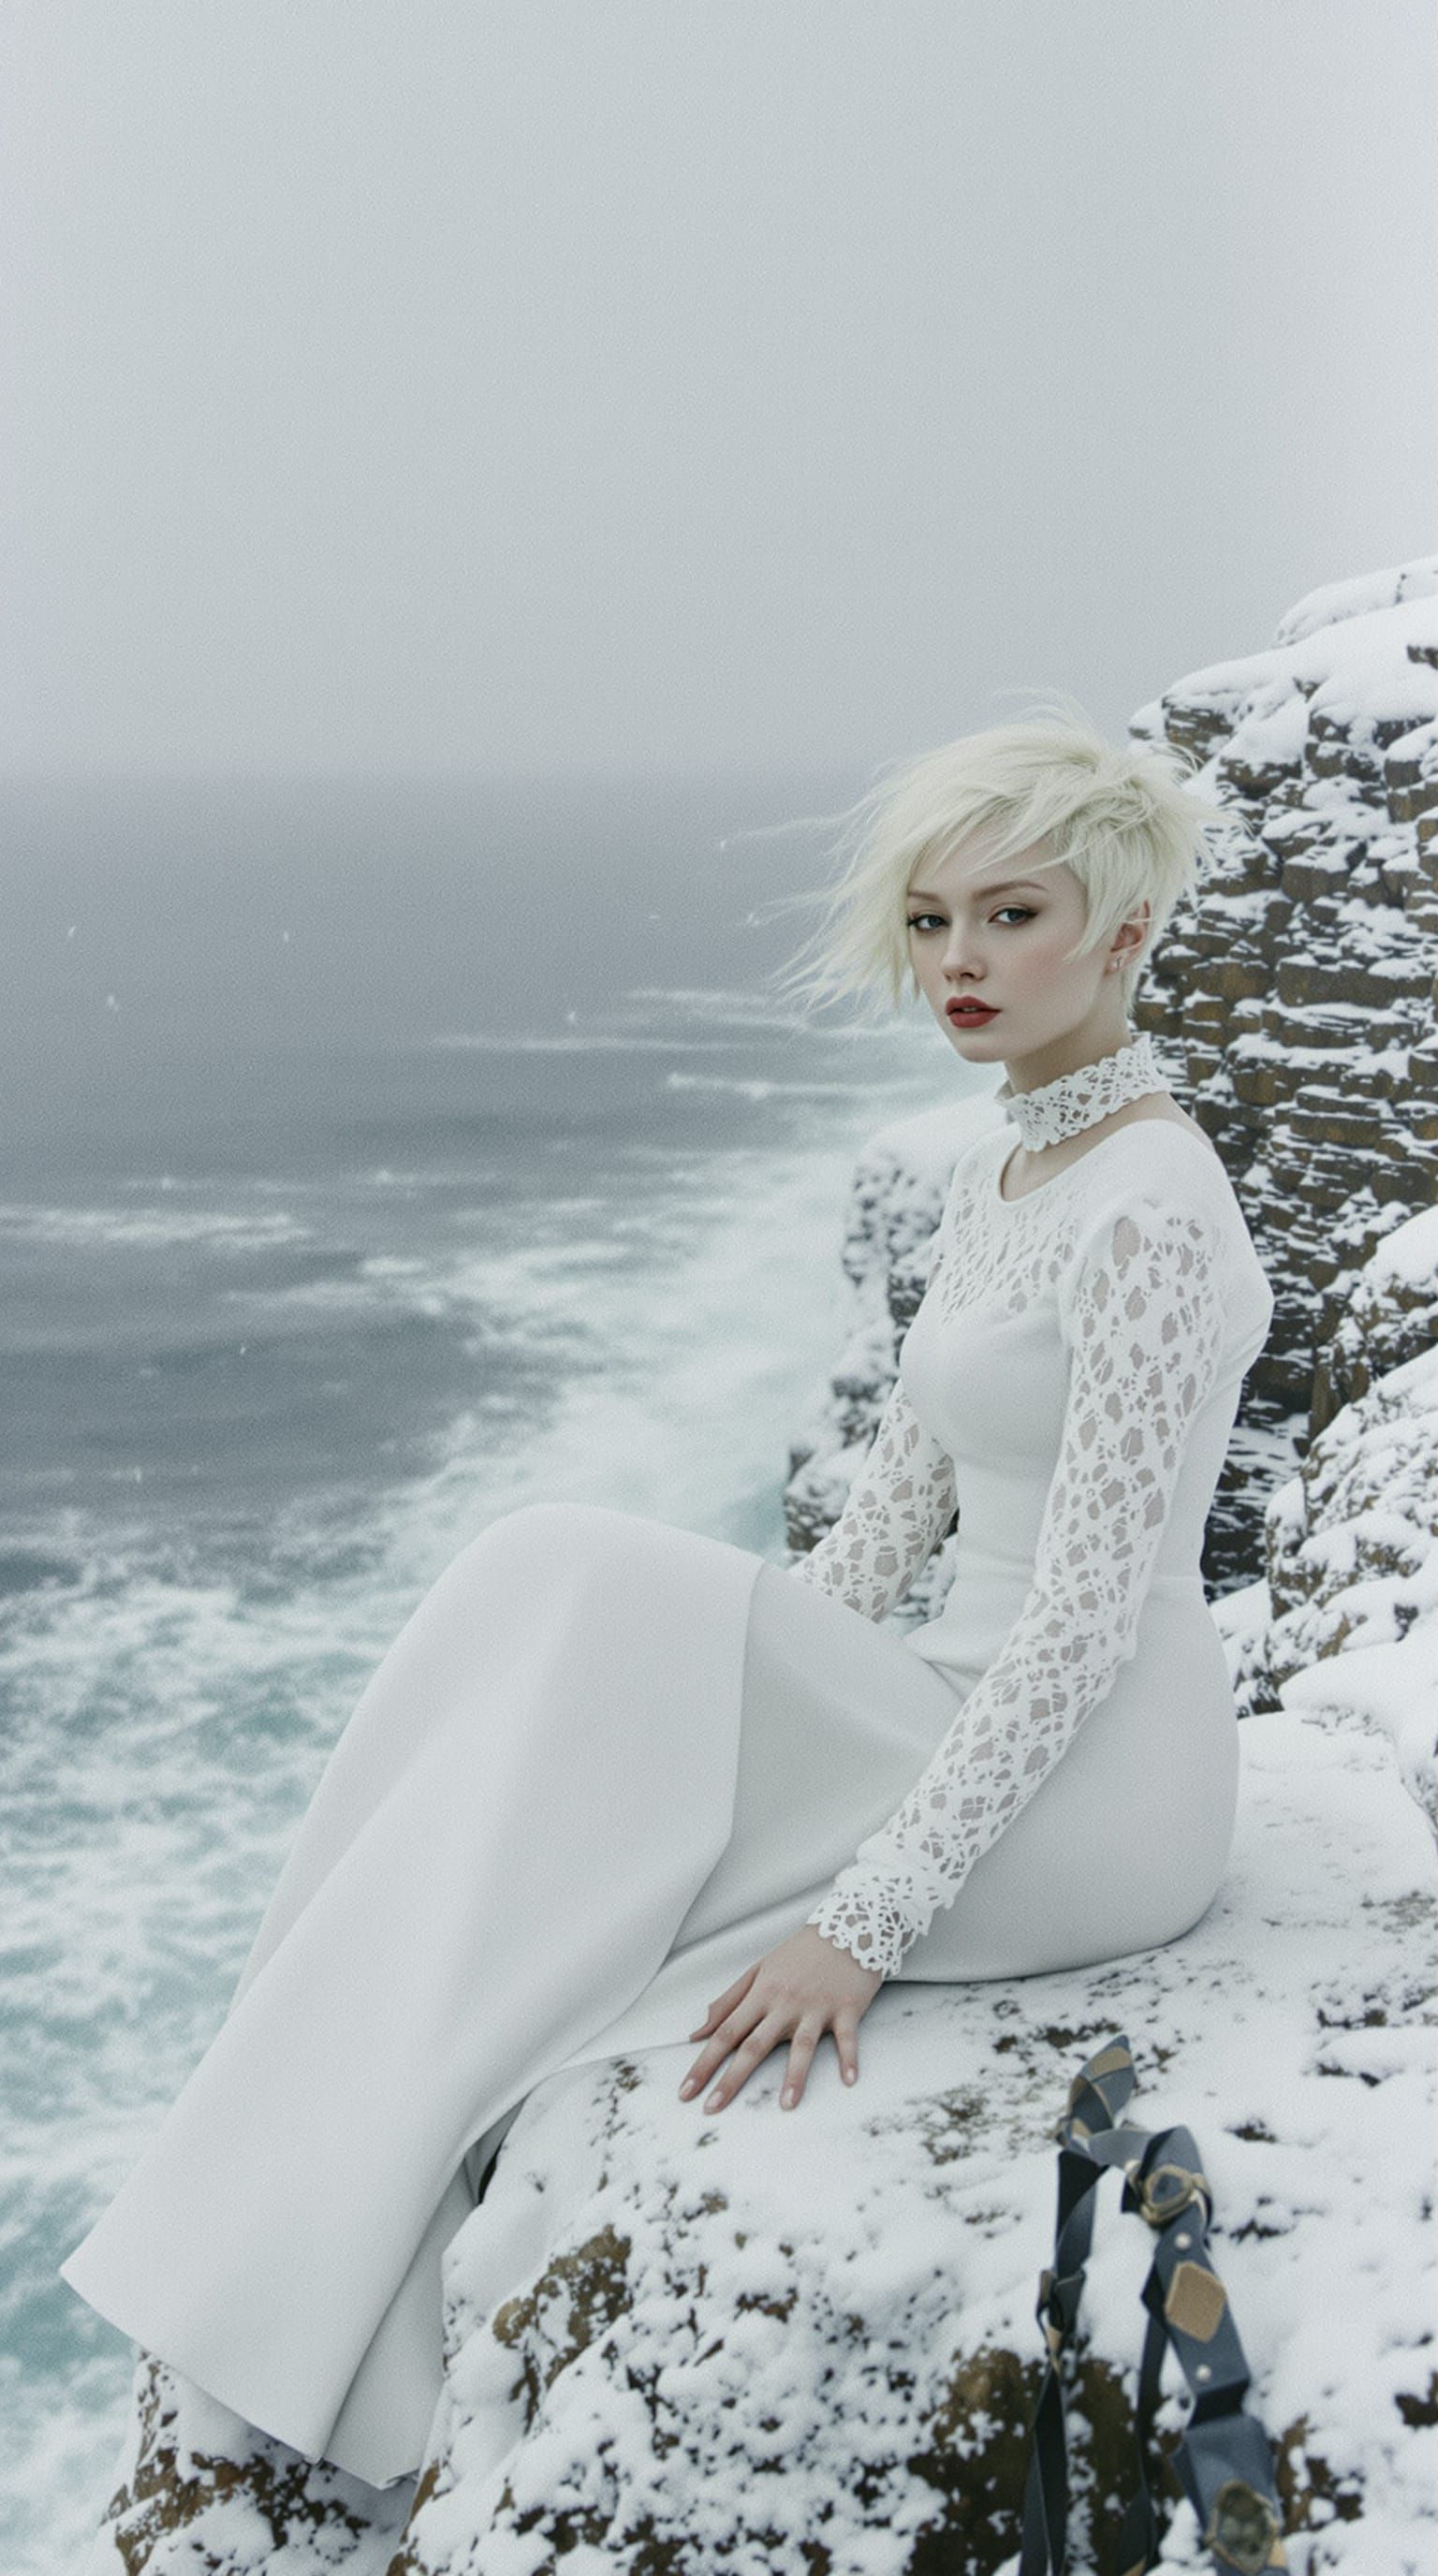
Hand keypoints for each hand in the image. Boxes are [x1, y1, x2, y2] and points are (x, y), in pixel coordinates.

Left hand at [677, 1923, 883, 2113]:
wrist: (849, 1926)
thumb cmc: (800, 1953)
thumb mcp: (759, 1971)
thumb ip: (728, 2002)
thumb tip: (698, 2033)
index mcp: (761, 1994)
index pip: (726, 2032)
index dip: (704, 2063)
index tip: (687, 2090)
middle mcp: (785, 2003)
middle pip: (754, 2045)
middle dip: (731, 2079)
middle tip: (712, 2108)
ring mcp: (817, 2007)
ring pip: (802, 2045)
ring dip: (795, 2076)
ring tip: (787, 2105)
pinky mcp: (847, 2008)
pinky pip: (847, 2038)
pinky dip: (849, 2058)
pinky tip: (848, 2080)